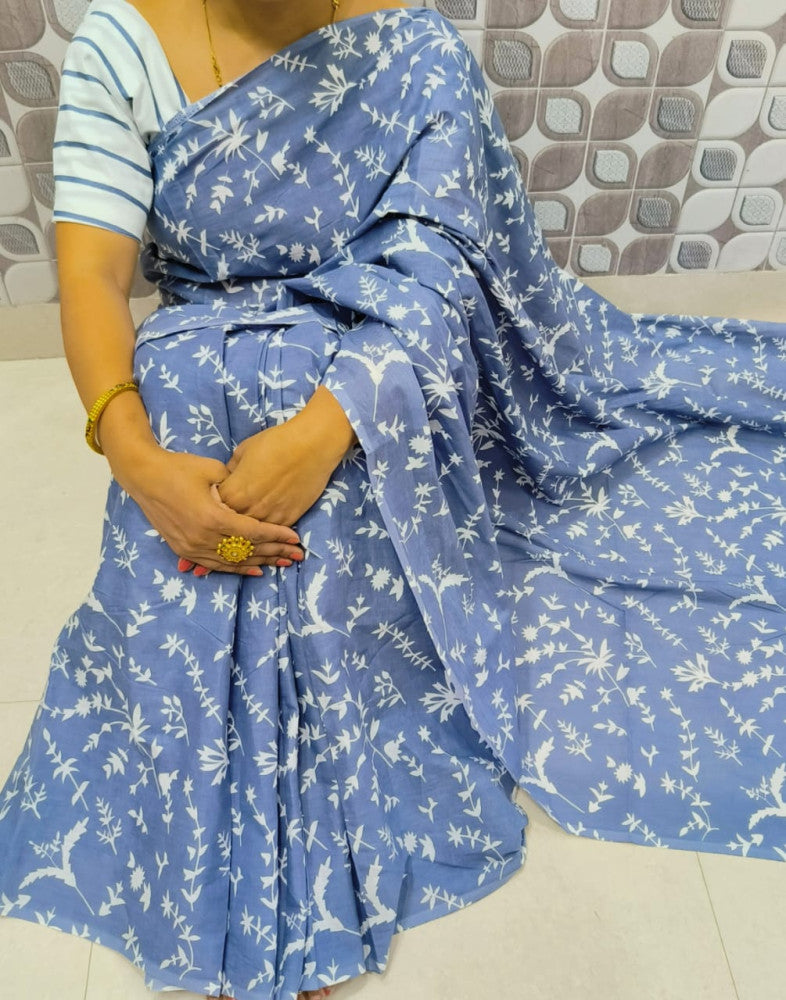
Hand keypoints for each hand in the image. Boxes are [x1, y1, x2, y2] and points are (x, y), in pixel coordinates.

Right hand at [110, 446, 303, 575]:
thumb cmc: (179, 468)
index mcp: (212, 517)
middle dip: (275, 552)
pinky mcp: (184, 550)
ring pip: (233, 561)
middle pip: (247, 550)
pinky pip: (215, 565)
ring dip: (260, 563)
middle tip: (296, 555)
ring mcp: (191, 547)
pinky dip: (236, 568)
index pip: (253, 532)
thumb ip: (236, 486)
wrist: (143, 477)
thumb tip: (255, 497)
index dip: (276, 535)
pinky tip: (255, 570)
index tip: (295, 537)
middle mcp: (203, 538)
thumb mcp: (212, 470)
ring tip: (282, 564)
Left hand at [218, 387, 355, 524]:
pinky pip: (273, 532)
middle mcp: (250, 510)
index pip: (214, 509)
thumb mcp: (243, 450)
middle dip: (230, 519)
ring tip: (251, 519)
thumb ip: (231, 470)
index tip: (219, 500)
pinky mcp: (289, 519)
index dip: (215, 505)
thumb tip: (228, 479)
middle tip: (234, 512)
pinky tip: (268, 521)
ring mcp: (271, 517)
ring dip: (250, 528)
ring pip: (253, 534)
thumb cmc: (275, 442)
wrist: (311, 445)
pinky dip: (269, 529)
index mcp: (234, 493)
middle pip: (232, 525)